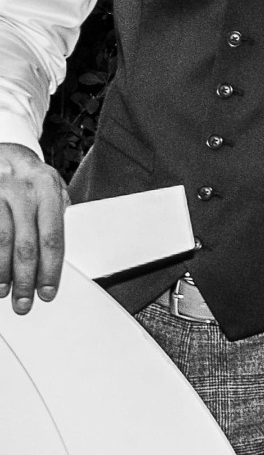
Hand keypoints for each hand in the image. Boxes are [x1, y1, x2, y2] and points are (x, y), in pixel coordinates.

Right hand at [0, 144, 69, 312]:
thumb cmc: (30, 176)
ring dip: (3, 273)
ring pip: (2, 241)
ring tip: (5, 291)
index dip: (50, 269)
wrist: (3, 151)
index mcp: (47, 188)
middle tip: (24, 303)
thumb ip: (58, 213)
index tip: (48, 292)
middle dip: (26, 279)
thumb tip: (66, 252)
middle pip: (26, 244)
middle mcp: (22, 189)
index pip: (52, 236)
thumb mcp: (50, 186)